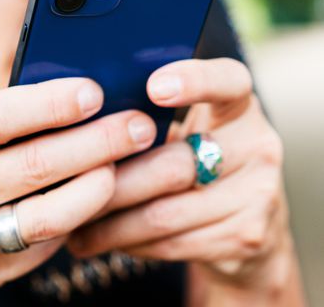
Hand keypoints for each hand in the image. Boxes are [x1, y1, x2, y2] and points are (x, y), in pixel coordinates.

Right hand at [0, 78, 156, 305]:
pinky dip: (73, 219)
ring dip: (97, 187)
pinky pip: (41, 247)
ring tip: (124, 164)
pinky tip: (91, 199)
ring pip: (48, 216)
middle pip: (33, 166)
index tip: (92, 92)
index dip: (49, 103)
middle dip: (96, 142)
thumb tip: (48, 106)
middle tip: (135, 125)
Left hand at [68, 59, 297, 299]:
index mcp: (237, 106)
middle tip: (67, 184)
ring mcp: (257, 193)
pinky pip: (170, 243)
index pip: (228, 80)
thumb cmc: (193, 159)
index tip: (153, 87)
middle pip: (174, 163)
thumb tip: (79, 113)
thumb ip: (149, 116)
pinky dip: (127, 242)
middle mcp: (257, 144)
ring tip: (69, 219)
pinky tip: (98, 239)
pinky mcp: (244, 236)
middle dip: (113, 180)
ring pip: (164, 212)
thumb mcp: (185, 128)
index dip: (194, 81)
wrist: (247, 222)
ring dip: (108, 221)